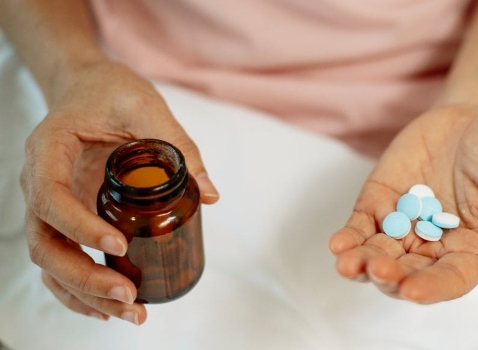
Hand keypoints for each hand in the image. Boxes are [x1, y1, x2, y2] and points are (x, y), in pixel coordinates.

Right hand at [20, 60, 218, 323]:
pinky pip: (61, 261)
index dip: (79, 226)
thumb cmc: (111, 92)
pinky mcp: (64, 218)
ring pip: (50, 261)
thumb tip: (208, 194)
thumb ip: (178, 146)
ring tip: (130, 313)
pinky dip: (80, 289)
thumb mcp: (146, 107)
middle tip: (128, 295)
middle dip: (83, 276)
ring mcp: (47, 205)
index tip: (119, 244)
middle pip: (44, 243)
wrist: (88, 87)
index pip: (50, 197)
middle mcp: (39, 182)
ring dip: (84, 293)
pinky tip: (110, 308)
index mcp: (49, 150)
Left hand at [330, 105, 477, 302]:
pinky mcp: (381, 203)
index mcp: (471, 253)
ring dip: (361, 262)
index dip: (430, 288)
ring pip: (378, 255)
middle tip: (377, 268)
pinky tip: (339, 243)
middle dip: (389, 275)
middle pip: (407, 273)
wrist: (476, 113)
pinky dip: (349, 236)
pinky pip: (361, 226)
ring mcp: (405, 226)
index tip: (411, 291)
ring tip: (348, 262)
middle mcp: (435, 248)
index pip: (449, 281)